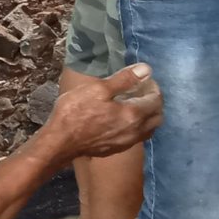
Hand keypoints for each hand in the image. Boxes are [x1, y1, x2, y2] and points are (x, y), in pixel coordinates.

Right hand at [40, 63, 162, 159]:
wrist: (60, 142)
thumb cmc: (76, 112)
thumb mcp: (97, 89)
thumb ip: (124, 79)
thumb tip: (146, 70)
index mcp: (133, 114)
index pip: (156, 99)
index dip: (153, 87)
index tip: (143, 79)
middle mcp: (136, 131)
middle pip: (158, 117)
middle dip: (155, 102)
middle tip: (142, 91)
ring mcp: (127, 142)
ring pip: (149, 129)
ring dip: (148, 116)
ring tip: (135, 105)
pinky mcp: (117, 149)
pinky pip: (137, 137)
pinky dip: (137, 126)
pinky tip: (123, 120)